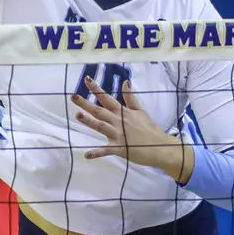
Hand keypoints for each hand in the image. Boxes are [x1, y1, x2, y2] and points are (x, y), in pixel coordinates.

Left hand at [71, 78, 191, 182]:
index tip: (86, 80)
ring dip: (89, 121)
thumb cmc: (150, 129)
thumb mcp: (141, 111)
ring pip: (101, 126)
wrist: (160, 147)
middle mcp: (118, 121)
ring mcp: (118, 135)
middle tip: (73, 96)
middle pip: (99, 111)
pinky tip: (86, 154)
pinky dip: (96, 153)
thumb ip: (130, 98)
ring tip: (78, 115)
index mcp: (123, 112)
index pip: (107, 98)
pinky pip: (106, 151)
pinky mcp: (119, 149)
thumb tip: (125, 82)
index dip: (96, 89)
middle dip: (86, 103)